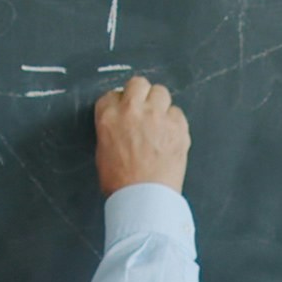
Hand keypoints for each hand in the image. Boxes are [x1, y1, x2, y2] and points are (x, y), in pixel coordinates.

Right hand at [94, 73, 190, 194]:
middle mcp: (133, 110)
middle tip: (143, 110)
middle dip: (140, 94)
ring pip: (161, 92)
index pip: (112, 94)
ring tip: (158, 122)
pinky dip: (174, 122)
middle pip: (138, 84)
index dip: (120, 104)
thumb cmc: (120, 182)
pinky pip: (177, 112)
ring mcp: (157, 116)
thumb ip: (112, 128)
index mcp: (109, 116)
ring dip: (159, 104)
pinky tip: (170, 136)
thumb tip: (122, 122)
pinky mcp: (178, 126)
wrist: (143, 198)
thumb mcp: (103, 151)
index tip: (125, 113)